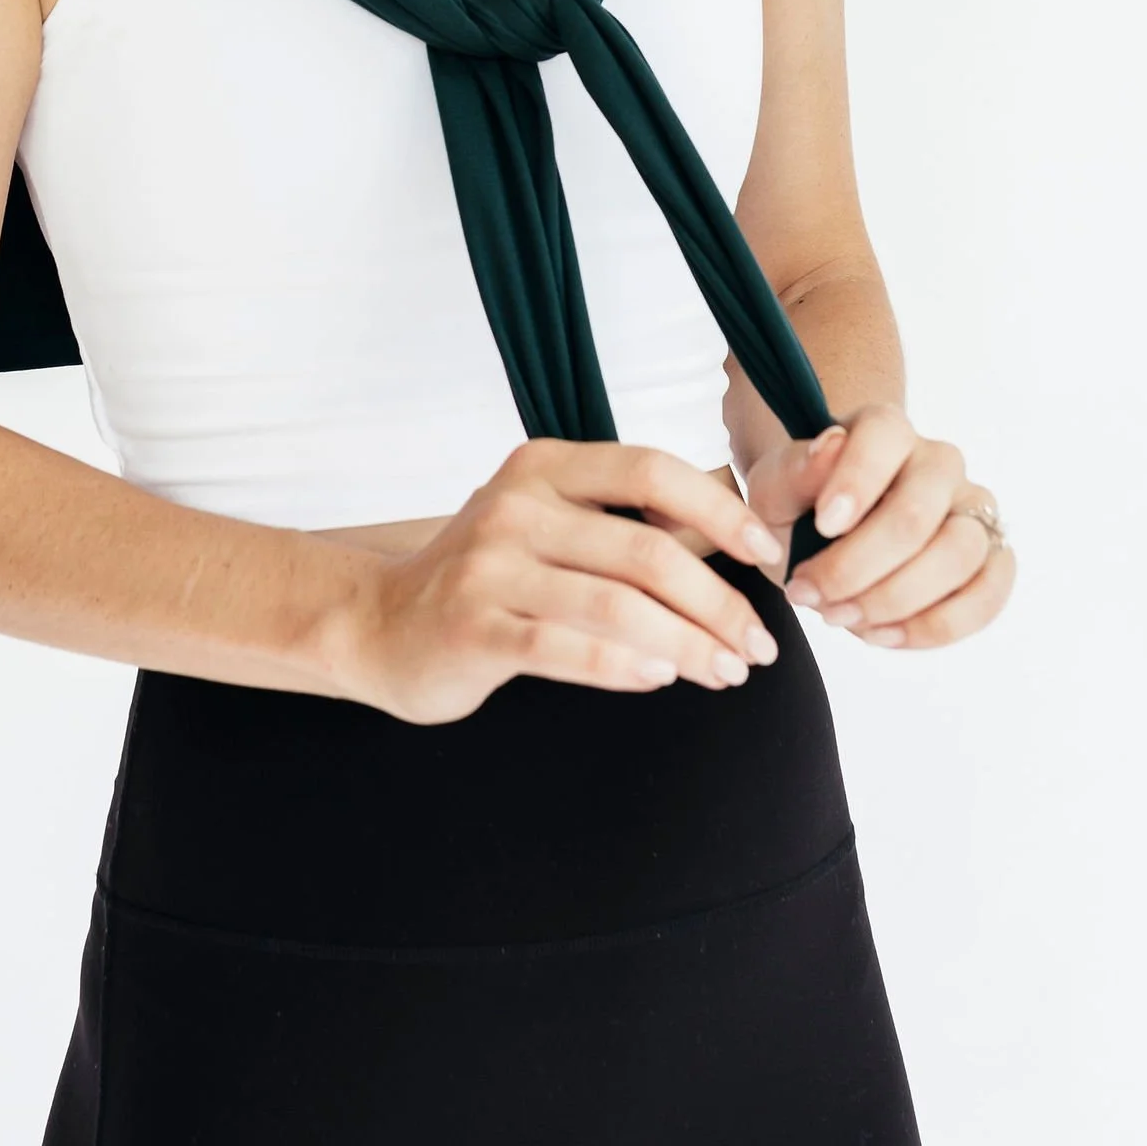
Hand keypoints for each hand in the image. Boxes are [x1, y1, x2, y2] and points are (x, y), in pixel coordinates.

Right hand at [346, 437, 789, 725]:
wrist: (379, 623)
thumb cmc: (488, 577)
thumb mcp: (548, 526)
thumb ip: (623, 525)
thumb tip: (734, 541)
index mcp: (544, 466)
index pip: (650, 470)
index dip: (719, 511)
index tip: (767, 554)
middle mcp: (515, 505)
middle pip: (646, 550)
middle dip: (718, 603)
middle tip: (760, 646)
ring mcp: (489, 567)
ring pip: (617, 606)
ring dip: (688, 644)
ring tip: (727, 672)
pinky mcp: (473, 628)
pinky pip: (568, 650)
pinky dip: (625, 667)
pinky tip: (662, 678)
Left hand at [760, 405, 1015, 649]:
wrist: (823, 538)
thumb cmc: (801, 506)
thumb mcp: (775, 488)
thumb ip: (796, 469)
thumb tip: (831, 445)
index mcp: (885, 429)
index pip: (885, 436)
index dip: (856, 483)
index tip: (821, 526)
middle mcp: (939, 463)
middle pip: (917, 514)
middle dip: (858, 567)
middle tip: (811, 595)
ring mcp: (972, 511)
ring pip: (959, 555)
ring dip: (895, 600)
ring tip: (842, 617)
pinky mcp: (991, 560)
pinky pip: (988, 596)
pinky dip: (936, 626)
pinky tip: (884, 633)